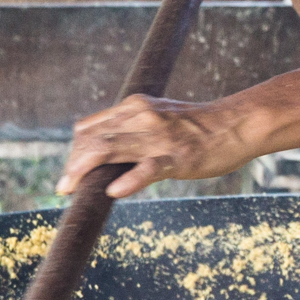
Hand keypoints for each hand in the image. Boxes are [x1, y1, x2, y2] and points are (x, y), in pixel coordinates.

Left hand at [58, 93, 256, 198]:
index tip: (70, 171)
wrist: (236, 124)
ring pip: (110, 150)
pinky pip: (147, 169)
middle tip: (63, 187)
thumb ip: (133, 128)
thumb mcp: (159, 117)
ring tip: (71, 188)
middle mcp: (141, 117)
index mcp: (134, 107)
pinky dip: (128, 181)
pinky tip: (114, 192)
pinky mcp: (176, 157)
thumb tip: (105, 150)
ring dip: (85, 171)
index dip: (74, 151)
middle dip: (73, 164)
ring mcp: (158, 137)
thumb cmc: (197, 126)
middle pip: (93, 140)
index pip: (89, 127)